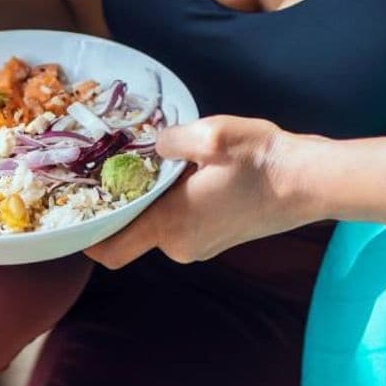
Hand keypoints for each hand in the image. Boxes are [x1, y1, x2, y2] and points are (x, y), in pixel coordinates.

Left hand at [84, 115, 309, 269]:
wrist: (310, 181)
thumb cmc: (261, 160)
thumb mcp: (211, 136)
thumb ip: (168, 140)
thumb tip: (151, 144)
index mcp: (170, 225)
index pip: (110, 249)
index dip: (87, 235)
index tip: (75, 211)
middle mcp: (181, 245)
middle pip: (131, 233)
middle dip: (121, 206)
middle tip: (113, 170)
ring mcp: (201, 246)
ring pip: (157, 226)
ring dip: (150, 202)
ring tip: (153, 166)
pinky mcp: (217, 239)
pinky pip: (179, 225)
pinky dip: (172, 205)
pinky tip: (183, 175)